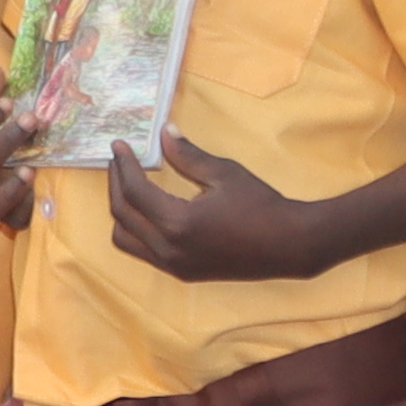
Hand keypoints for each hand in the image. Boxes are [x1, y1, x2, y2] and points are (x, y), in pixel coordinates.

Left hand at [102, 137, 329, 282]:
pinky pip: (143, 251)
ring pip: (125, 239)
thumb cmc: (260, 205)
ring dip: (121, 212)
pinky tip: (147, 209)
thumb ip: (187, 155)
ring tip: (128, 185)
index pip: (134, 191)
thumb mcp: (224, 173)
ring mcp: (173, 265)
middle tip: (118, 161)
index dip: (123, 165)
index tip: (118, 146)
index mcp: (176, 223)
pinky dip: (136, 230)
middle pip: (122, 214)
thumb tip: (163, 132)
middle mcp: (168, 249)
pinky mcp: (181, 272)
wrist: (290, 245)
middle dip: (115, 184)